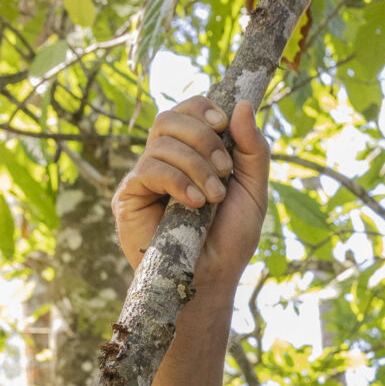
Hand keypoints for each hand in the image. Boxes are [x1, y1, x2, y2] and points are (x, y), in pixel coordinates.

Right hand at [112, 97, 270, 297]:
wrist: (212, 280)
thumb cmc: (231, 240)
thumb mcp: (253, 192)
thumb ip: (253, 151)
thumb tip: (243, 105)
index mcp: (193, 152)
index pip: (188, 109)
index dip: (203, 109)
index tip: (223, 127)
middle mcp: (165, 159)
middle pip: (170, 117)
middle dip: (203, 138)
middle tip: (223, 172)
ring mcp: (145, 177)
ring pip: (160, 142)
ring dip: (195, 166)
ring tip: (212, 199)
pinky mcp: (129, 196)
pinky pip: (148, 169)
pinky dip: (176, 181)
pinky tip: (194, 204)